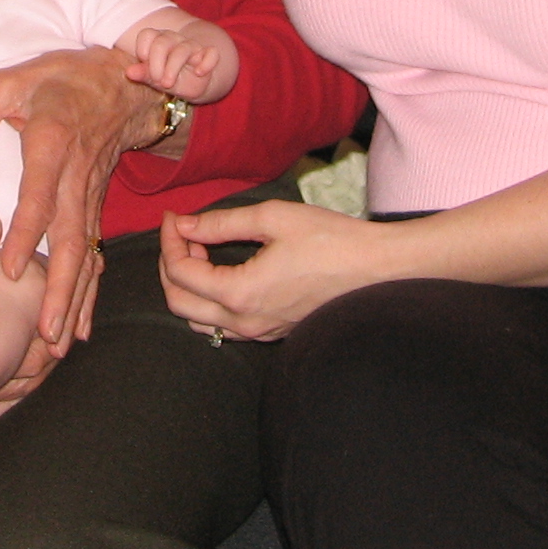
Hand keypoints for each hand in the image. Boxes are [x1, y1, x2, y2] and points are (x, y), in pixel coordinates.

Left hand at [0, 46, 159, 350]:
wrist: (121, 82)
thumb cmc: (59, 80)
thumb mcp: (11, 81)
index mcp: (52, 145)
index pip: (39, 197)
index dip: (26, 235)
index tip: (9, 271)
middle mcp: (75, 178)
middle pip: (71, 241)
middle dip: (59, 290)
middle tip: (46, 332)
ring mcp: (88, 197)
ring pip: (86, 255)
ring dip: (74, 300)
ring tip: (59, 341)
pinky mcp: (94, 207)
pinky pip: (93, 254)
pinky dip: (88, 292)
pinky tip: (78, 326)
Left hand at [124, 27, 220, 100]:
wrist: (195, 84)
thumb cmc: (171, 77)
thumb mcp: (156, 79)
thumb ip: (144, 74)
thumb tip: (129, 72)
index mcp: (158, 41)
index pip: (147, 34)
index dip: (143, 48)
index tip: (143, 63)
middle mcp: (174, 40)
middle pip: (162, 42)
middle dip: (156, 63)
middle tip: (157, 81)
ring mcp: (192, 46)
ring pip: (183, 49)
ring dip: (173, 68)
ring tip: (167, 84)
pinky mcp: (209, 55)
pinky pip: (211, 53)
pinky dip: (206, 63)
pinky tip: (199, 72)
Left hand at [158, 201, 395, 343]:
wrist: (377, 268)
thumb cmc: (330, 239)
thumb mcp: (272, 218)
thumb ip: (221, 223)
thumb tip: (185, 225)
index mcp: (240, 294)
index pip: (180, 273)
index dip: (170, 240)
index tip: (175, 216)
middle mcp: (245, 322)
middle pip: (179, 303)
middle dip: (171, 264)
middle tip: (183, 233)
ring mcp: (260, 332)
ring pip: (199, 320)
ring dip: (190, 286)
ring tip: (204, 251)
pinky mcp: (273, 332)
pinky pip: (225, 326)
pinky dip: (211, 300)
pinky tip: (226, 271)